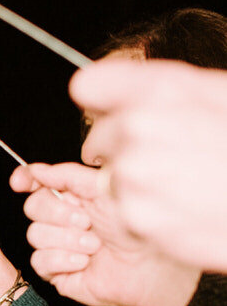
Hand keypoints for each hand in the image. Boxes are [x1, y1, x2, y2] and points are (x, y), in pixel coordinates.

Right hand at [12, 162, 200, 305]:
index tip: (20, 183)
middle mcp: (64, 220)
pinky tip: (85, 262)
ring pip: (35, 235)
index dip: (25, 180)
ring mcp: (59, 247)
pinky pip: (40, 261)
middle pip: (32, 207)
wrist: (150, 266)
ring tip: (94, 245)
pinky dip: (63, 260)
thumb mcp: (103, 189)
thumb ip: (67, 175)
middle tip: (86, 221)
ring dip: (67, 239)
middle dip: (58, 214)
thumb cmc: (138, 227)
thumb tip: (38, 169)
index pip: (38, 183)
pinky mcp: (57, 272)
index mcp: (75, 197)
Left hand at [72, 58, 226, 270]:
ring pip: (113, 179)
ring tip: (192, 187)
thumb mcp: (222, 96)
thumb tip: (101, 89)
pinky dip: (153, 216)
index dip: (105, 102)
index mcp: (164, 90)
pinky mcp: (140, 219)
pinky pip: (130, 214)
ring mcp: (136, 176)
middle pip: (100, 138)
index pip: (91, 86)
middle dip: (126, 148)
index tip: (117, 112)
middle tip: (177, 160)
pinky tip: (192, 210)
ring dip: (140, 185)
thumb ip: (164, 90)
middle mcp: (141, 128)